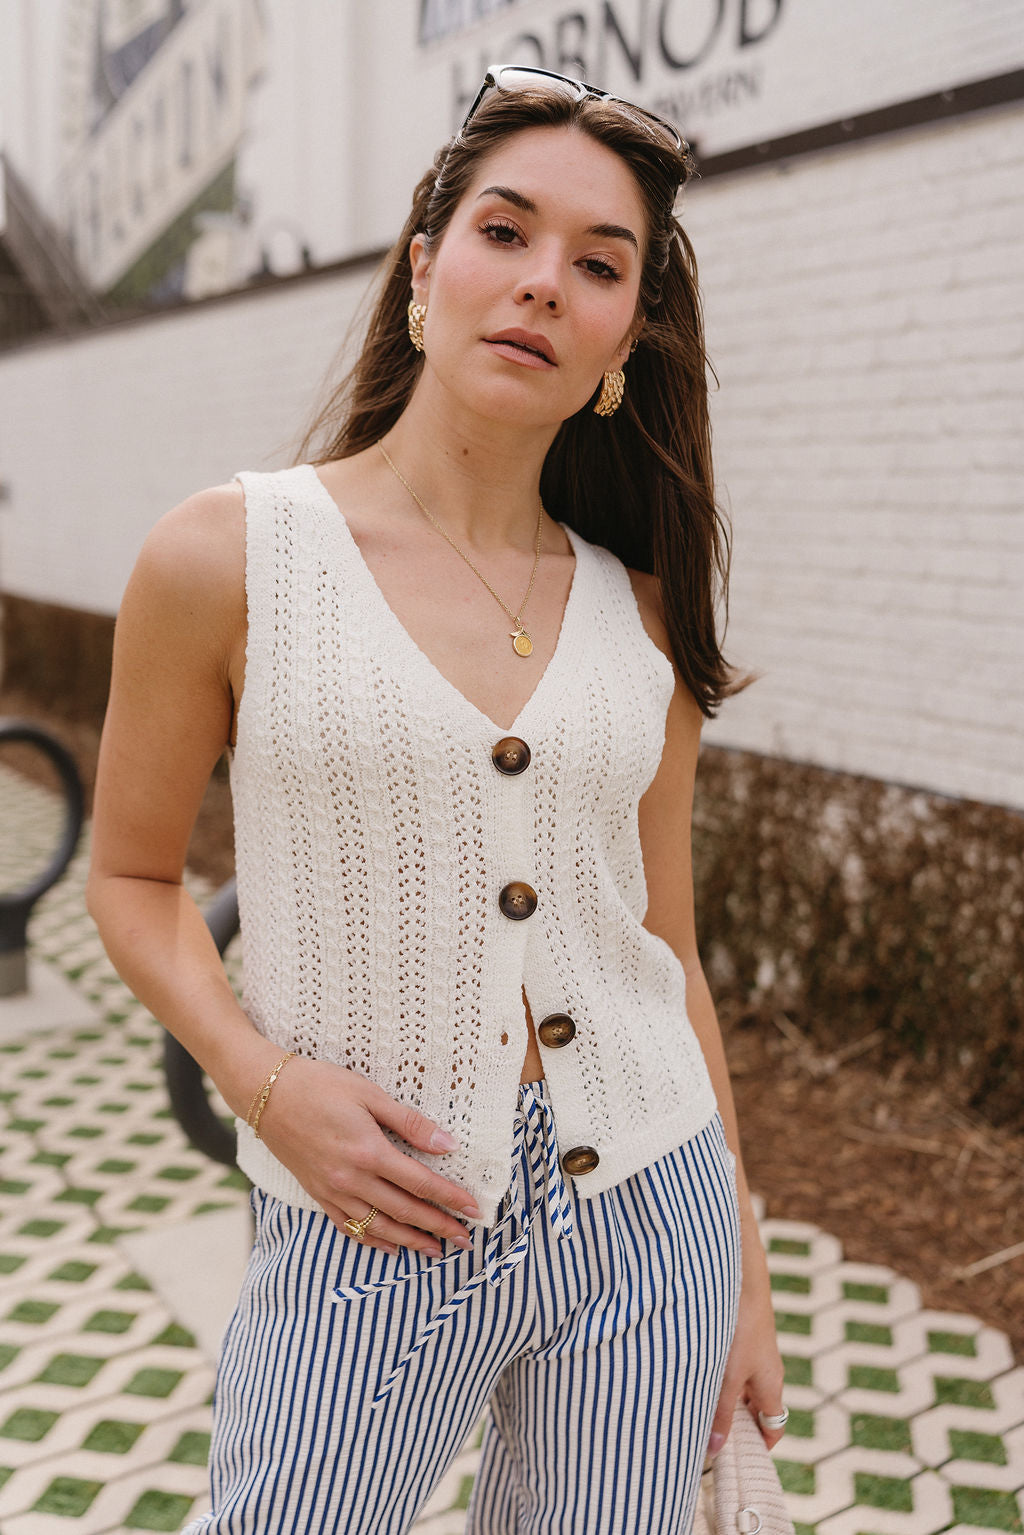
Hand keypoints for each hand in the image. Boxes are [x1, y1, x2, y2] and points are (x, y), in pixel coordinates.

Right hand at [254, 1057, 480, 1257]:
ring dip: (410, 1241)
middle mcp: (352, 1179)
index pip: (421, 1183)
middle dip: (438, 1227)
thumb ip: (410, 1123)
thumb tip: (448, 1144)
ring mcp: (333, 1191)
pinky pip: (349, 1227)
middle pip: (405, 1211)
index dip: (450, 1199)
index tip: (474, 1210)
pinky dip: (372, 1240)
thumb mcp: (369, 1094)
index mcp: (369, 1152)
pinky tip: (390, 1247)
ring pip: (379, 1226)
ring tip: (435, 1251)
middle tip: (465, 1240)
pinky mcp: (317, 1194)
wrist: (268, 1095)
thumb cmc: (320, 1085)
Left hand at [709, 1242, 786, 1455]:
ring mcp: (750, 1350)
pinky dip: (710, 1374)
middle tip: (704, 1440)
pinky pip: (724, 1364)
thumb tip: (715, 1451)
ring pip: (735, 1384)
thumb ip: (720, 1412)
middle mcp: (764, 1369)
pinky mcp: (735, 1333)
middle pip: (752, 1408)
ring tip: (688, 1409)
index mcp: (770, 1385)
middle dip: (732, 1424)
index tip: (737, 1462)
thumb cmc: (740, 1325)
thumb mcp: (728, 1375)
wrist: (740, 1272)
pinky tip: (685, 1373)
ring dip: (716, 1397)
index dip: (758, 1446)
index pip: (772, 1427)